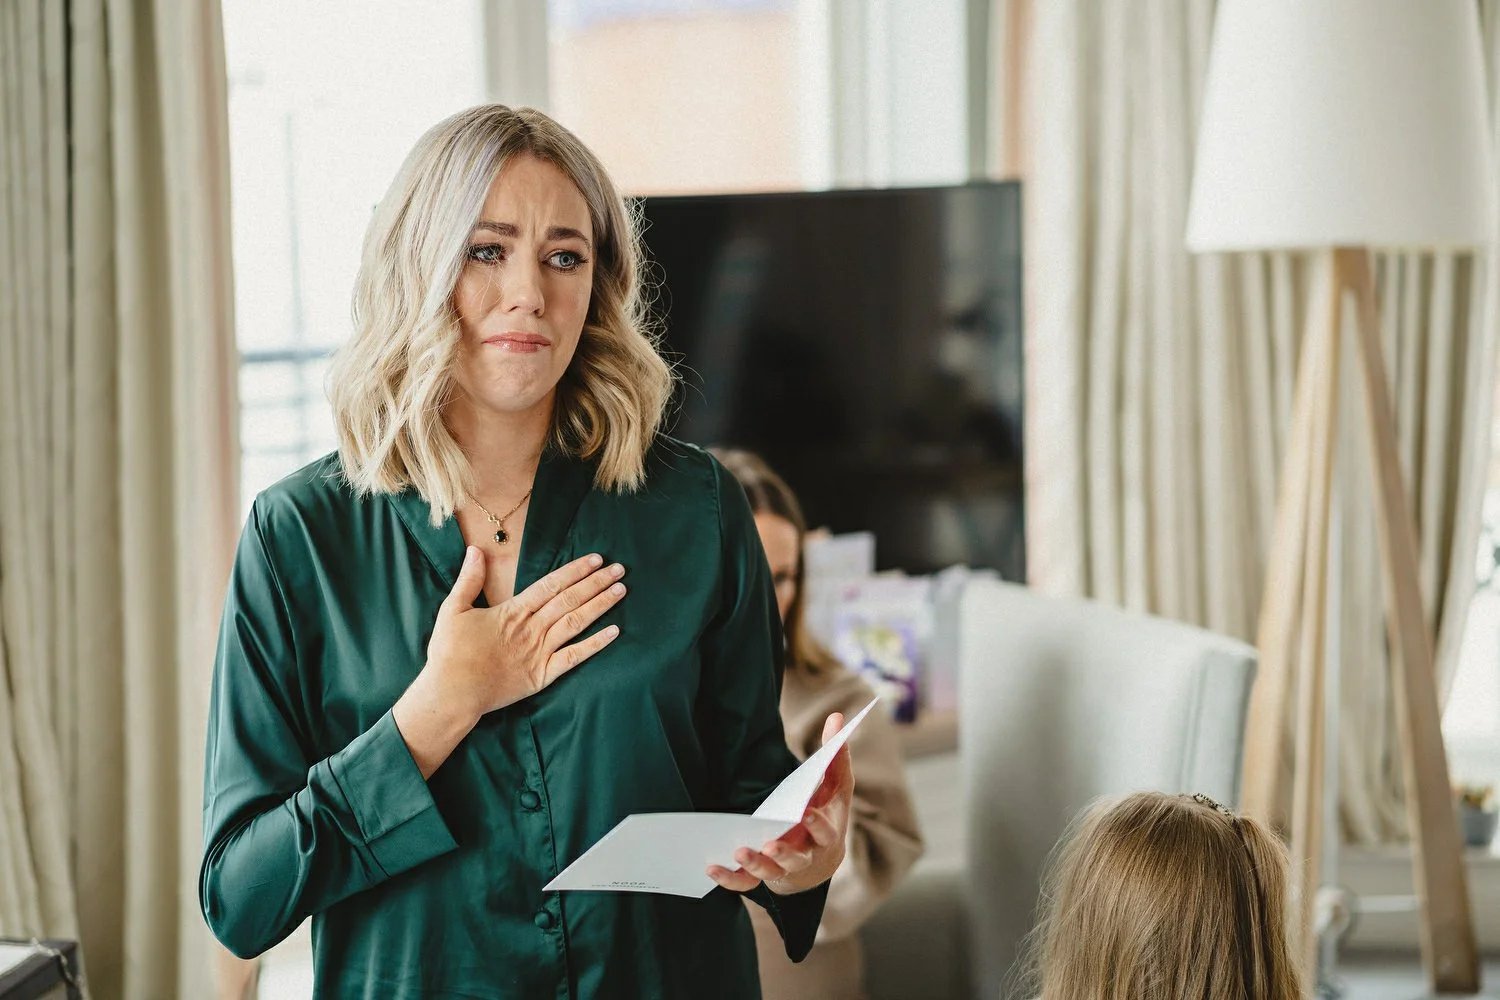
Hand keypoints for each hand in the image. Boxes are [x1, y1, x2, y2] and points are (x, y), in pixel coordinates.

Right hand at [422, 546, 626, 720]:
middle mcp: (532, 628)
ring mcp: (540, 652)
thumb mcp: (454, 609)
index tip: (595, 559)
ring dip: (600, 605)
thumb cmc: (450, 652)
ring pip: (577, 622)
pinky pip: (574, 657)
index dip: (575, 570)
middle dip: (596, 582)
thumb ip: (469, 579)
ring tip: (621, 590)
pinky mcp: (543, 675)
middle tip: (619, 568)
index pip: (551, 584)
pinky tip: (614, 632)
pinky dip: (595, 645)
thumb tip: (476, 550)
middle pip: (570, 599)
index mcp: (513, 611)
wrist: (452, 694)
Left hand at [706, 712, 853, 895]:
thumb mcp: (837, 784)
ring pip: (770, 873)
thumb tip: (837, 716)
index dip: (817, 825)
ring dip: (755, 865)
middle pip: (796, 859)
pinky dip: (729, 879)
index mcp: (826, 833)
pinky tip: (711, 868)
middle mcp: (806, 855)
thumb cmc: (828, 811)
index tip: (805, 814)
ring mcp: (783, 868)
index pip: (825, 831)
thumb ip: (837, 754)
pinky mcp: (763, 876)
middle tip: (770, 845)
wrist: (821, 857)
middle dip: (784, 854)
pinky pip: (746, 883)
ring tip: (740, 851)